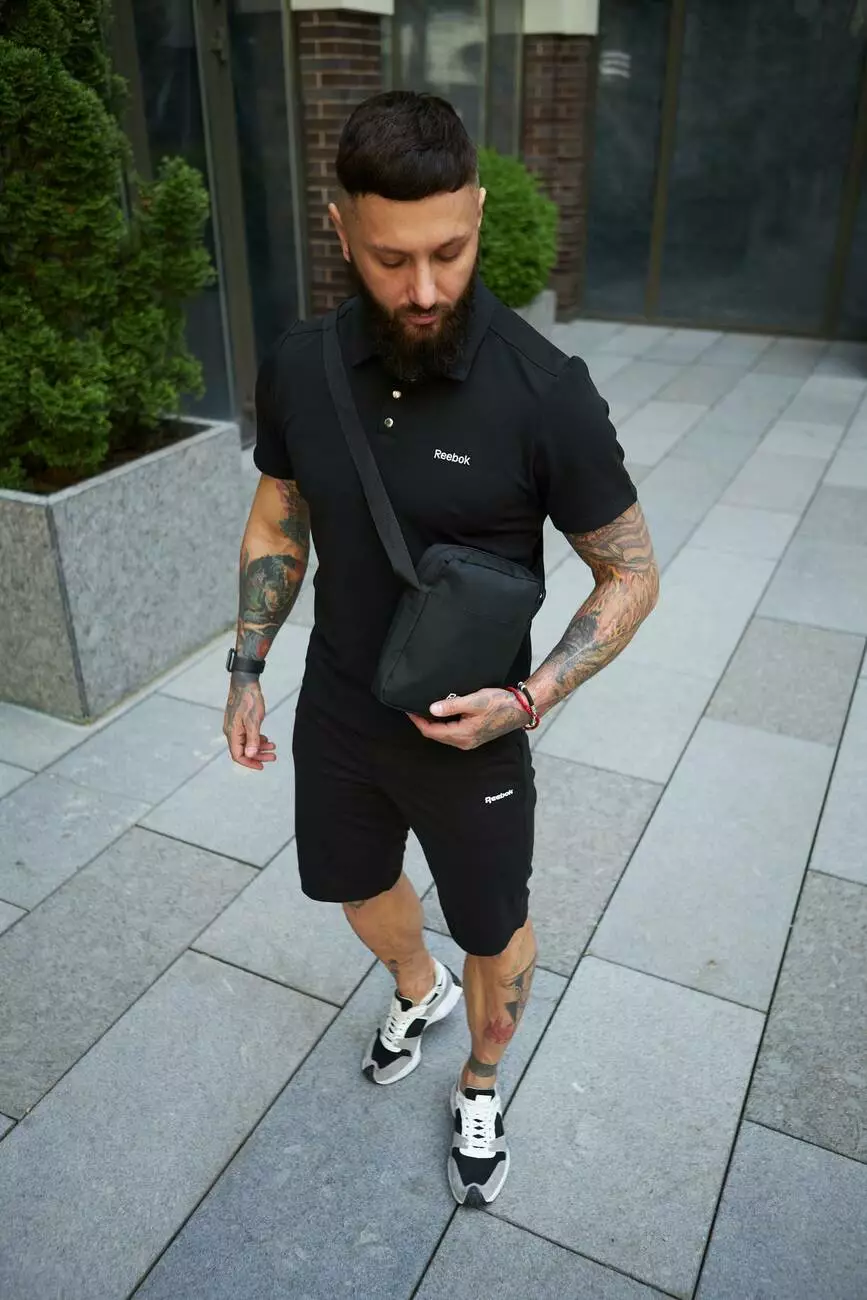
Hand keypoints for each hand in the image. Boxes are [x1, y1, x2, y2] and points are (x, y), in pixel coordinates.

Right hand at [223, 673, 276, 770]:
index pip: (238, 755)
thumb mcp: (254, 721)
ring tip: (273, 747)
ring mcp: (234, 726)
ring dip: (259, 747)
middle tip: (273, 757)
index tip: (263, 766)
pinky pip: (247, 735)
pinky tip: (266, 738)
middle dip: (258, 756)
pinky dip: (257, 739)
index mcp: (232, 733)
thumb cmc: (249, 699)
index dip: (250, 763)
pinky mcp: (239, 721)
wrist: (245, 682)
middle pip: (243, 751)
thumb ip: (252, 739)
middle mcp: (231, 732)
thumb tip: (250, 755)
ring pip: (246, 743)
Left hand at [407, 687, 525, 749]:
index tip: (409, 710)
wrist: (520, 709)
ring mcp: (469, 741)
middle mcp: (464, 742)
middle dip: (423, 723)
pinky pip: (452, 733)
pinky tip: (442, 714)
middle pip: (436, 735)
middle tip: (414, 709)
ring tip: (425, 710)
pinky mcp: (474, 736)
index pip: (432, 732)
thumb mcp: (474, 701)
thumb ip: (452, 705)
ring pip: (444, 735)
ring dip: (433, 724)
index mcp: (462, 734)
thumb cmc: (499, 703)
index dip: (418, 722)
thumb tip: (431, 709)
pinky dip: (444, 725)